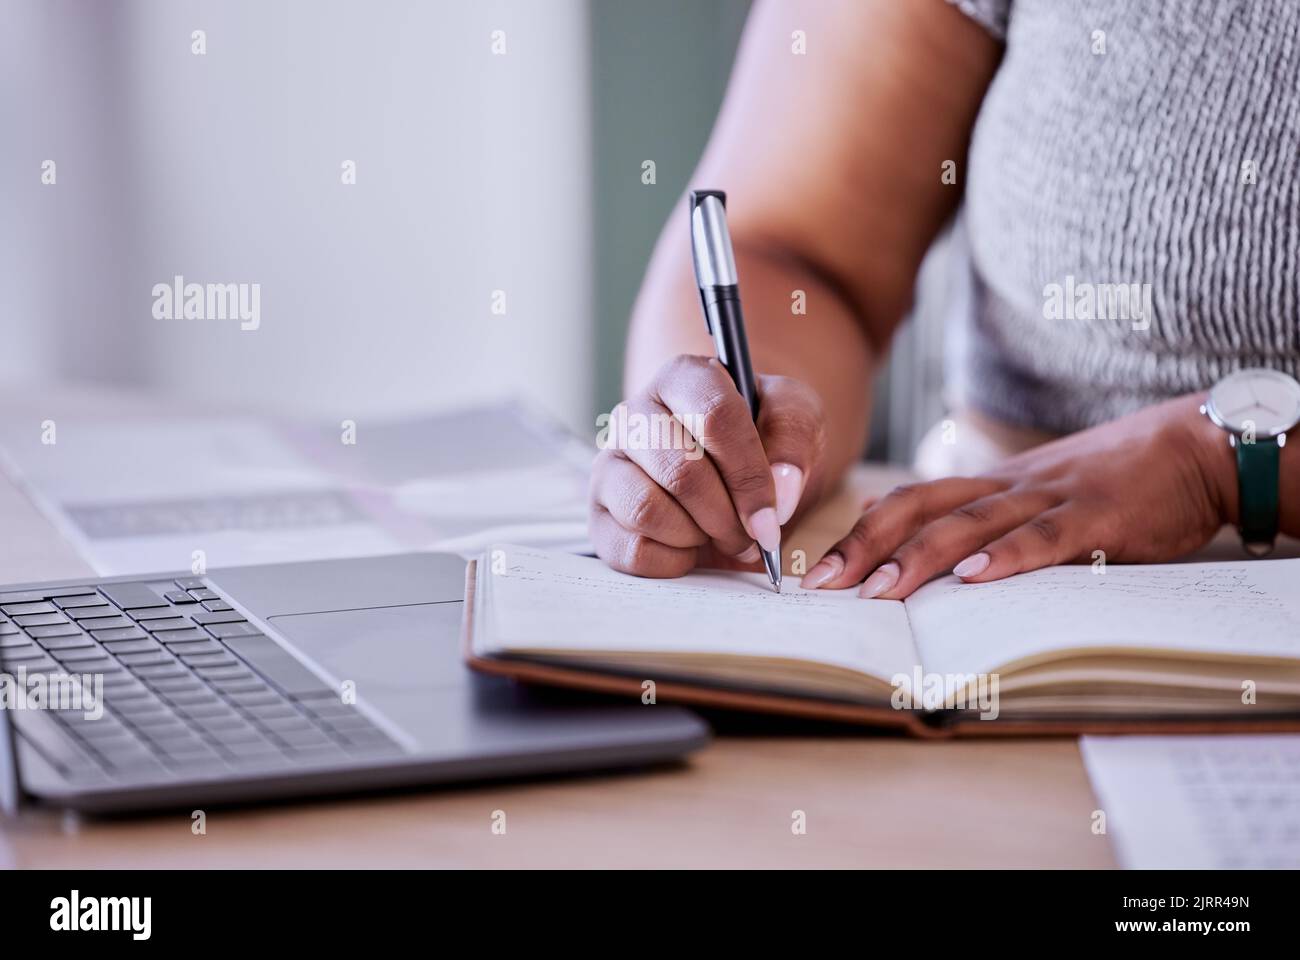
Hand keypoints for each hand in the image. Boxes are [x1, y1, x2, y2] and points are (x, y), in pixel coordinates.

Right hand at [590, 355, 826, 576]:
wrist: (736, 475)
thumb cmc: (764, 441)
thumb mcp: (796, 423)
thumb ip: (794, 441)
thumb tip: (780, 492)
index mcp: (684, 378)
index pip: (714, 416)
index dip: (749, 475)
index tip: (772, 517)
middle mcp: (636, 414)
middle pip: (681, 472)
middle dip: (726, 517)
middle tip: (749, 534)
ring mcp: (609, 463)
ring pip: (647, 510)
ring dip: (696, 537)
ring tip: (716, 534)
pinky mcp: (598, 513)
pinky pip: (630, 549)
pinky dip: (671, 561)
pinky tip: (687, 545)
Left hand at [802, 395, 1235, 597]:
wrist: (1192, 449)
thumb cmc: (1109, 480)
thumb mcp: (1033, 494)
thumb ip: (977, 515)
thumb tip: (905, 533)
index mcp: (989, 485)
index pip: (908, 501)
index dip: (859, 533)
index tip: (817, 571)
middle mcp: (1006, 487)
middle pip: (920, 508)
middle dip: (866, 546)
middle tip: (824, 585)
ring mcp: (1049, 499)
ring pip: (971, 524)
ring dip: (920, 558)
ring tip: (879, 591)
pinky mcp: (1096, 517)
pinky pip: (1045, 537)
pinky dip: (1009, 558)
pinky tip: (976, 579)